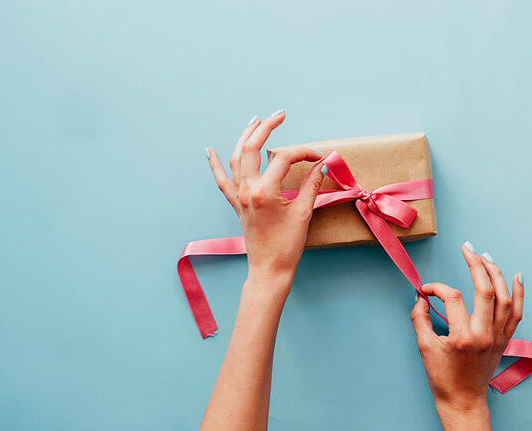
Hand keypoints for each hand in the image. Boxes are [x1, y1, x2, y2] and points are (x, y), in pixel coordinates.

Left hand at [205, 111, 323, 286]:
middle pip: (253, 148)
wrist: (269, 270)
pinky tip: (208, 150)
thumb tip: (322, 165)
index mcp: (264, 191)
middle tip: (280, 114)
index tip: (320, 158)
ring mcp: (239, 196)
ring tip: (255, 121)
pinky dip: (215, 164)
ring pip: (236, 157)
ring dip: (245, 137)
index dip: (305, 153)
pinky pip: (222, 180)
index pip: (285, 158)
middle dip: (266, 127)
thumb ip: (312, 185)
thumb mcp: (303, 213)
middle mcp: (247, 190)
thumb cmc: (287, 246)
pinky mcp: (236, 204)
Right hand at [410, 242, 523, 429]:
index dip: (437, 288)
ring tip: (486, 256)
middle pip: (485, 290)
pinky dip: (519, 293)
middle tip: (467, 248)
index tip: (426, 290)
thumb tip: (421, 296)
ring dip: (497, 273)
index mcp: (463, 337)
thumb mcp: (424, 347)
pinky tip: (517, 276)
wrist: (462, 401)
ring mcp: (498, 337)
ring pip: (505, 298)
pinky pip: (517, 312)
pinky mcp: (505, 340)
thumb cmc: (442, 378)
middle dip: (476, 265)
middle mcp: (484, 335)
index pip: (453, 298)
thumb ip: (420, 318)